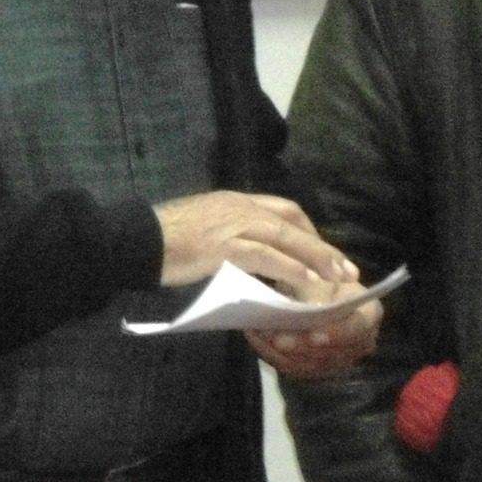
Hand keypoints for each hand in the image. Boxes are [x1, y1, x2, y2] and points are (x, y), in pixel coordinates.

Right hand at [155, 190, 354, 291]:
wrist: (136, 240)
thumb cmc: (164, 241)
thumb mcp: (203, 230)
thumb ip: (229, 237)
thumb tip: (250, 258)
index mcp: (235, 201)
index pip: (283, 209)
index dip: (308, 231)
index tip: (323, 252)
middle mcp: (239, 207)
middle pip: (293, 221)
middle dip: (322, 246)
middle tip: (345, 269)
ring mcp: (232, 225)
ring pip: (286, 237)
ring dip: (316, 258)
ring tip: (337, 278)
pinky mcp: (224, 246)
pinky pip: (266, 256)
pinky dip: (290, 267)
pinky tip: (307, 280)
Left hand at [248, 287, 381, 378]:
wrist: (314, 292)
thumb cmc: (320, 277)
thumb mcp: (319, 276)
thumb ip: (318, 291)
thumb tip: (314, 307)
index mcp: (369, 314)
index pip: (356, 328)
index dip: (335, 333)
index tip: (314, 334)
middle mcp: (360, 343)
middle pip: (332, 352)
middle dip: (301, 346)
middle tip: (276, 338)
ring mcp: (340, 359)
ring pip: (311, 364)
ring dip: (284, 353)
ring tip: (262, 336)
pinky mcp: (318, 368)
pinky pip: (296, 369)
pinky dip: (274, 355)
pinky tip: (258, 341)